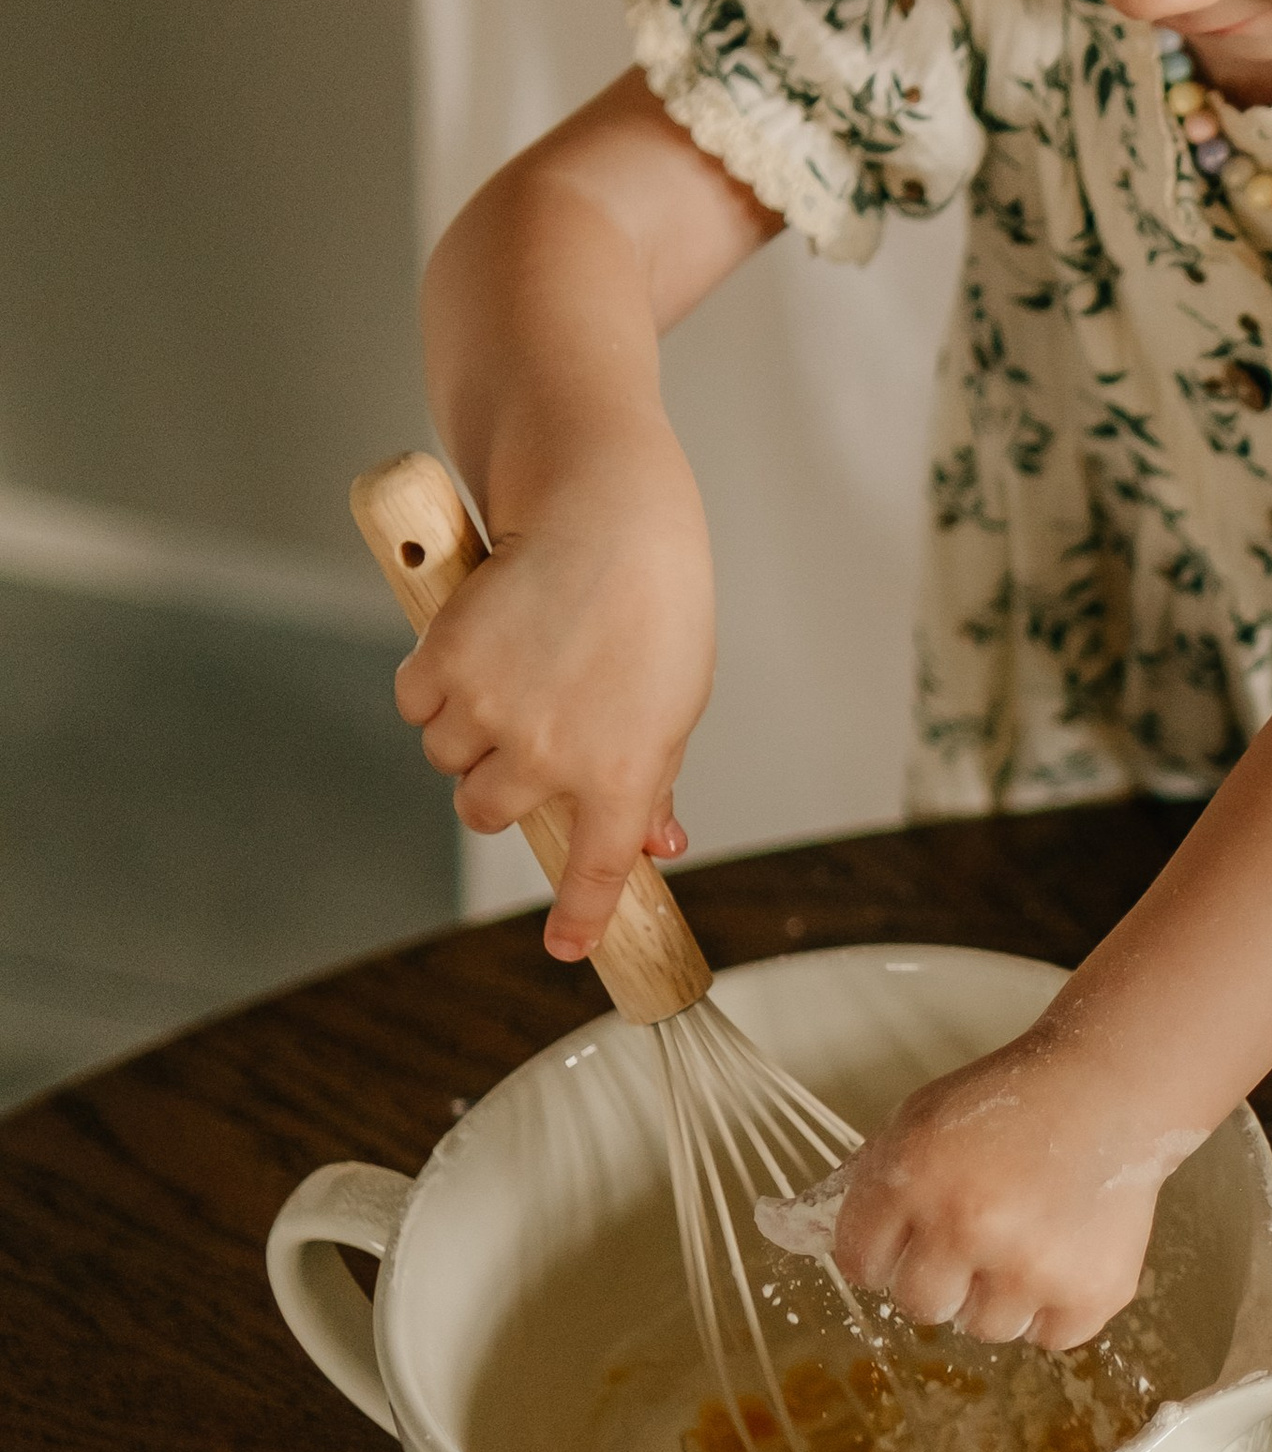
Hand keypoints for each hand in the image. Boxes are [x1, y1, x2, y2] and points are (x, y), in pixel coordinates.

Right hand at [393, 429, 714, 958]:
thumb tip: (657, 841)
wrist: (607, 508)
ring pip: (447, 758)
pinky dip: (433, 683)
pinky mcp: (443, 663)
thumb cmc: (654, 599)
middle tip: (525, 726)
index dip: (580, 915)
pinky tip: (475, 638)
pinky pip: (415, 705)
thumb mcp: (675, 696)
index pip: (598, 869)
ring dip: (466, 727)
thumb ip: (653, 776)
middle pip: (488, 811)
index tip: (568, 943)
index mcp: (625, 772)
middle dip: (498, 781)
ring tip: (512, 662)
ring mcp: (493, 713)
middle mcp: (553, 755)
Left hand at [830, 1030, 1188, 1351]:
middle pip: (920, 1306)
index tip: (906, 1238)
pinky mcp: (1091, 1292)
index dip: (881, 1251)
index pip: (859, 1264)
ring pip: (985, 1328)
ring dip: (998, 1293)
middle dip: (940, 1276)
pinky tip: (1063, 1253)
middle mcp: (969, 1228)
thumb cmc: (1010, 1103)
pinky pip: (1048, 1338)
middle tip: (975, 1236)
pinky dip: (1054, 1306)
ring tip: (1027, 1237)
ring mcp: (1033, 1267)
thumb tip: (825, 1240)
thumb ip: (874, 1181)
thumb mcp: (920, 1118)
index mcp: (913, 1179)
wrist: (1108, 1088)